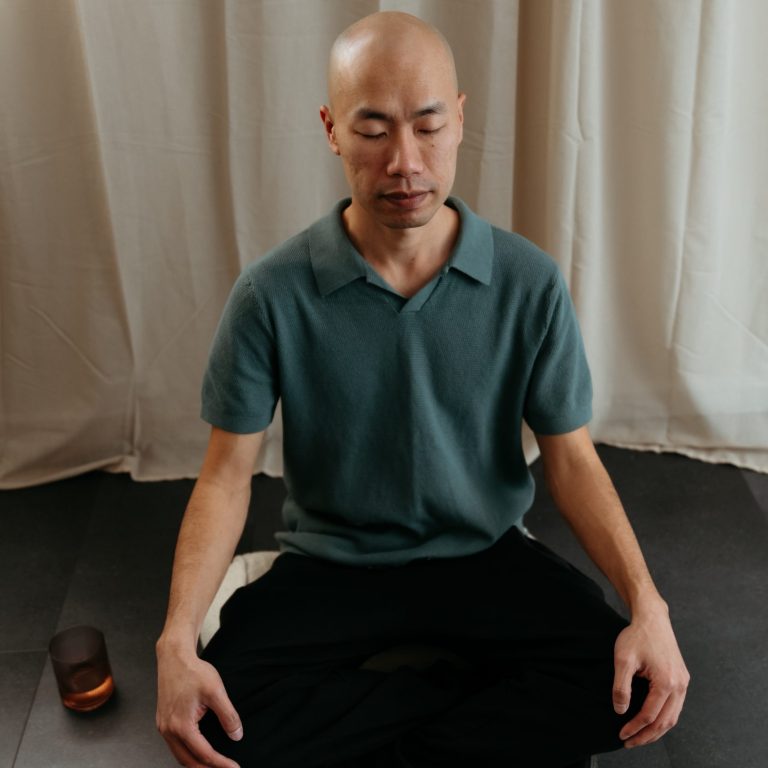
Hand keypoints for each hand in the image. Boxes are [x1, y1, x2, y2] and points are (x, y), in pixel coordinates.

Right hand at [156, 641, 242, 767]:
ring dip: (196, 764)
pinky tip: (198, 751)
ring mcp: (163, 727)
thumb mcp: (216, 691)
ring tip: (214, 765)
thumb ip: (228, 715)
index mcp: (181, 725)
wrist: (174, 657)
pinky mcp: (163, 722)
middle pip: (188, 762)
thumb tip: (236, 735)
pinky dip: (187, 754)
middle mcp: (168, 730)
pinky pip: (175, 746)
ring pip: (180, 756)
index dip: (221, 764)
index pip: (204, 754)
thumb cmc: (193, 671)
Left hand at [612, 603, 689, 747]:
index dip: (634, 728)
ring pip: (673, 717)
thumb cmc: (637, 636)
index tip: (621, 734)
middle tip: (630, 742)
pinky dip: (663, 718)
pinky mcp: (682, 679)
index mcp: (666, 682)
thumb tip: (620, 710)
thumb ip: (621, 687)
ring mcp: (683, 683)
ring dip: (656, 730)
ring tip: (640, 737)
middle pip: (665, 722)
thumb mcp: (623, 660)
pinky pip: (675, 707)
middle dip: (646, 735)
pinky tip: (651, 722)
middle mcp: (679, 685)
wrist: (653, 618)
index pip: (649, 715)